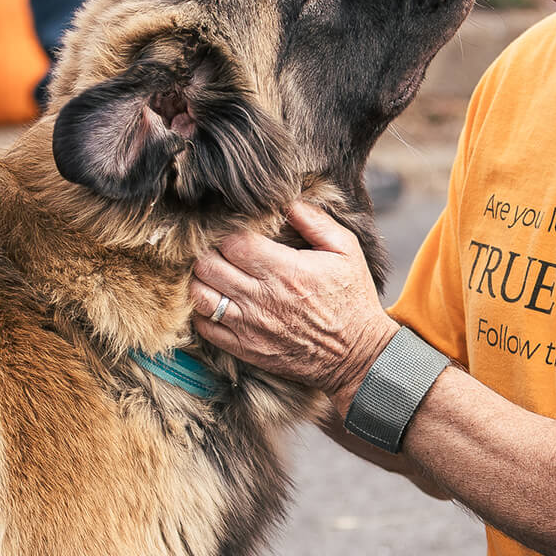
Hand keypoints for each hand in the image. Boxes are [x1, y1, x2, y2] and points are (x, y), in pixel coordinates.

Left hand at [190, 200, 398, 411]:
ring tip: (214, 268)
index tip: (236, 226)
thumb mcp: (346, 249)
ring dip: (201, 277)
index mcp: (285, 271)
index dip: (228, 230)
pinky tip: (216, 296)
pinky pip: (204, 326)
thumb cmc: (351, 297)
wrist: (356, 354)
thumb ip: (315, 220)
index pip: (233, 242)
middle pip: (208, 265)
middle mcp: (262, 299)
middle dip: (208, 250)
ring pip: (199, 294)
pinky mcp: (244, 348)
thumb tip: (286, 200)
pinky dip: (201, 309)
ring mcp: (249, 326)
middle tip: (218, 244)